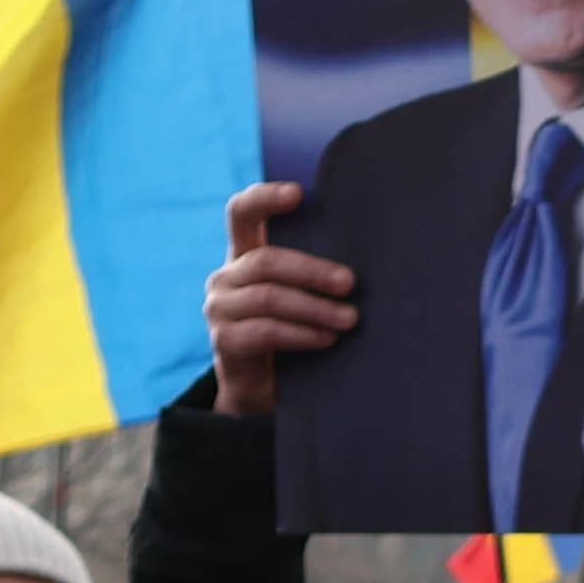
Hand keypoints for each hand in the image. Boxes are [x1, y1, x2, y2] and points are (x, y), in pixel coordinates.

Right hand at [204, 185, 355, 422]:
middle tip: (350, 283)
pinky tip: (327, 339)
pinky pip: (265, 331)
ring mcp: (219, 309)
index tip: (299, 194)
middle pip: (266, 260)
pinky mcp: (224, 341)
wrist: (264, 388)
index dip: (265, 198)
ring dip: (315, 308)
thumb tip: (364, 258)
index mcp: (243, 253)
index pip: (242, 213)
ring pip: (268, 297)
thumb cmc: (293, 330)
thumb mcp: (300, 293)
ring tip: (350, 319)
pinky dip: (301, 335)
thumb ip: (313, 272)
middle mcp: (225, 276)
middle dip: (313, 271)